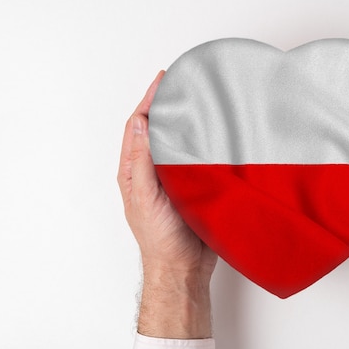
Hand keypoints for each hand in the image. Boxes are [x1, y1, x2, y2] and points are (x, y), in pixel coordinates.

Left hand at [117, 71, 217, 337]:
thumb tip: (141, 124)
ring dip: (186, 121)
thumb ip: (142, 162)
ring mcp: (173, 179)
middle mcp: (152, 172)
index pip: (139, 126)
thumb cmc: (161, 239)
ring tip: (198, 100)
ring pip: (178, 143)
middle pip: (158, 130)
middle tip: (182, 83)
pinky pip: (197, 159)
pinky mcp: (193, 187)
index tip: (163, 79)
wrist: (184, 268)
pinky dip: (203, 142)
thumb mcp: (145, 197)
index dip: (148, 100)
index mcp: (134, 172)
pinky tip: (214, 133)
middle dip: (167, 104)